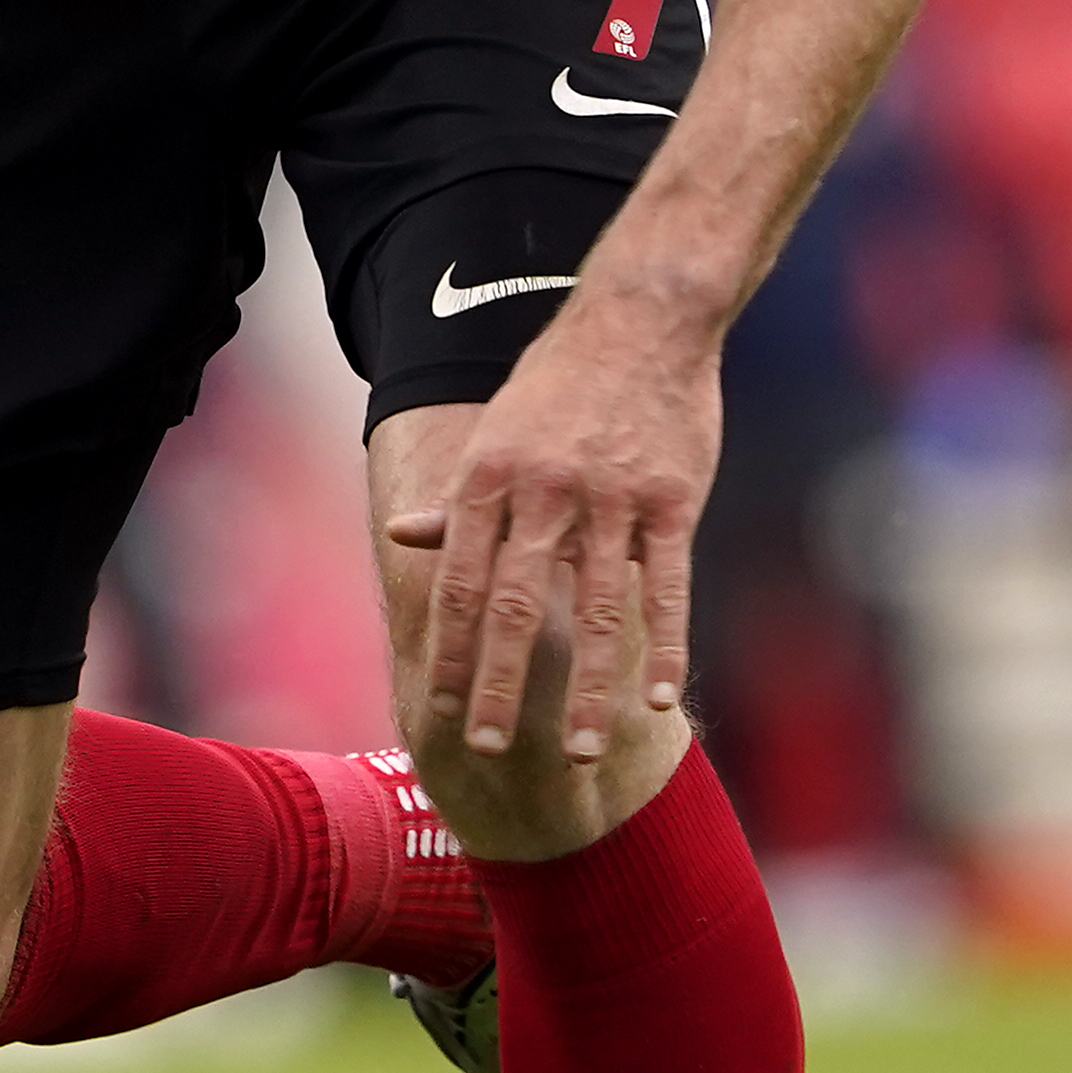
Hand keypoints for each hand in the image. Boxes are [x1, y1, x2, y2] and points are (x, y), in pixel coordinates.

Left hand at [384, 310, 720, 767]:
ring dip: (589, 688)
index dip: (452, 650)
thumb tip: (399, 535)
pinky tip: (658, 699)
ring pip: (597, 610)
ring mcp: (611, 498)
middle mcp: (544, 492)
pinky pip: (666, 586)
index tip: (441, 708)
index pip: (462, 583)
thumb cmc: (561, 384)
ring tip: (582, 751)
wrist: (642, 320)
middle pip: (518, 607)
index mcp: (490, 478)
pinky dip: (663, 646)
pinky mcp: (672, 499)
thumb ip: (458, 498)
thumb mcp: (495, 433)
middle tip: (488, 748)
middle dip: (501, 684)